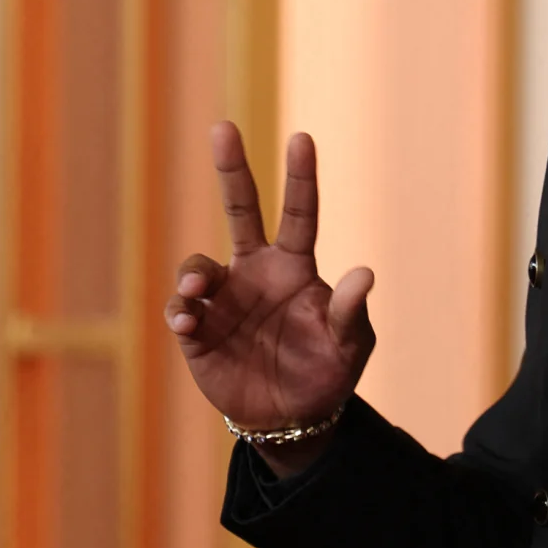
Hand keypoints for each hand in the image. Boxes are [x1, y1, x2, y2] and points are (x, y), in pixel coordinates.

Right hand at [165, 123, 375, 474]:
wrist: (291, 419)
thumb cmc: (326, 371)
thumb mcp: (350, 345)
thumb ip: (352, 311)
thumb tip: (366, 273)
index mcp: (294, 266)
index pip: (298, 213)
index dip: (300, 177)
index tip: (302, 138)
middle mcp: (255, 271)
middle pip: (240, 209)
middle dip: (231, 167)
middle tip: (223, 128)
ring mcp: (223, 299)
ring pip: (199, 263)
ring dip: (195, 269)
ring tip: (197, 284)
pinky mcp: (198, 332)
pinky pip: (182, 311)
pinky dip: (181, 312)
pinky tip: (189, 323)